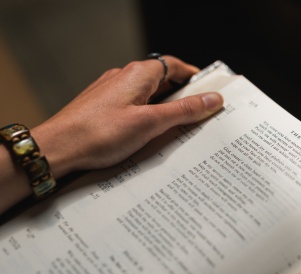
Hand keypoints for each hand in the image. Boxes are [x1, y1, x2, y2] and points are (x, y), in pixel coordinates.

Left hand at [31, 55, 222, 178]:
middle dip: (182, 95)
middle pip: (163, 80)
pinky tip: (149, 134)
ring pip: (147, 95)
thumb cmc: (98, 134)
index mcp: (138, 74)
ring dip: (164, 108)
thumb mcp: (150, 123)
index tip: (209, 89)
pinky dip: (147, 115)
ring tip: (177, 127)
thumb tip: (212, 100)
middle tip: (199, 112)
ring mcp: (111, 92)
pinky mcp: (103, 107)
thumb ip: (184, 111)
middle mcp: (124, 78)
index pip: (175, 66)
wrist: (57, 148)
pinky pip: (133, 106)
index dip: (194, 76)